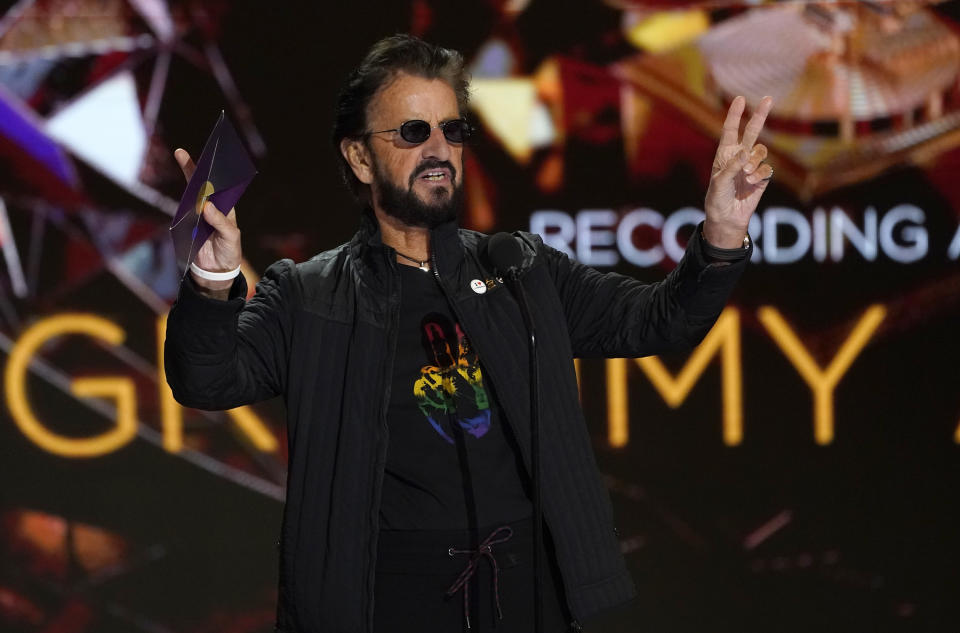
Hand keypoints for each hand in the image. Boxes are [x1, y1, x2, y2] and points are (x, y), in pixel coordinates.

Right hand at [174, 148, 242, 294]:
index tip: (209, 157)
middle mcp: (211, 208)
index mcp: (225, 208)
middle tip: (181, 152)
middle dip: (193, 168)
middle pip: (201, 186)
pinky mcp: (187, 224)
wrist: (216, 270)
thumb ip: (220, 222)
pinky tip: (180, 190)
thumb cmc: (229, 250)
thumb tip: (205, 206)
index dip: (214, 172)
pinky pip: (181, 211)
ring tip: (181, 159)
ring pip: (190, 196)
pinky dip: (180, 201)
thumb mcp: (230, 237)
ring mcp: (197, 215)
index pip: (219, 187)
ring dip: (186, 181)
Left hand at [703, 95, 773, 247]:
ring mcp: (752, 166)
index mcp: (725, 154)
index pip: (730, 130)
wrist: (727, 218)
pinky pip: (767, 168)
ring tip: (745, 175)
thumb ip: (732, 167)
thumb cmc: (717, 199)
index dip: (735, 114)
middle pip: (752, 131)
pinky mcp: (762, 177)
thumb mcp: (719, 183)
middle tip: (768, 98)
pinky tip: (751, 182)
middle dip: (760, 115)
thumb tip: (746, 152)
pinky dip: (760, 174)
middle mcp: (739, 156)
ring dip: (755, 161)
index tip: (740, 98)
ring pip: (761, 151)